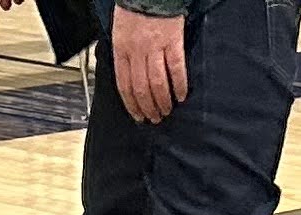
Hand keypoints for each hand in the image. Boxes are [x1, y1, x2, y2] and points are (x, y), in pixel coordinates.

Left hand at [111, 3, 188, 119]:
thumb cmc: (134, 9)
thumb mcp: (119, 32)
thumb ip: (123, 55)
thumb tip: (127, 78)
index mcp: (121, 49)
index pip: (124, 85)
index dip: (131, 105)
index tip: (137, 116)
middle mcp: (137, 51)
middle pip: (141, 88)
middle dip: (148, 108)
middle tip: (154, 118)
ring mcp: (155, 48)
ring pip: (157, 83)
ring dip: (162, 101)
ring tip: (166, 111)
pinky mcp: (172, 42)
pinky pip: (176, 69)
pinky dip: (179, 85)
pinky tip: (181, 96)